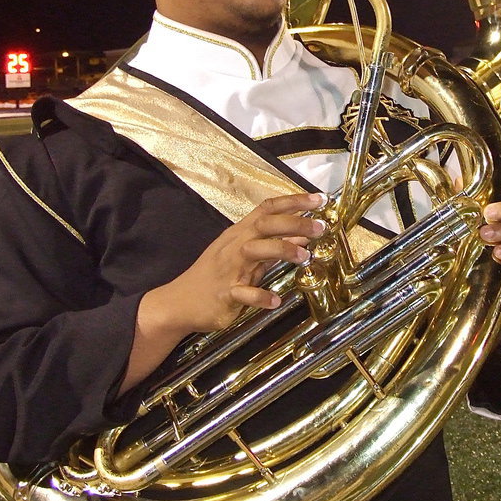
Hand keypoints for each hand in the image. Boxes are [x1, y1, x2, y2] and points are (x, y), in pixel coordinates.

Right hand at [121, 192, 325, 392]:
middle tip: (320, 227)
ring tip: (306, 257)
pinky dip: (260, 296)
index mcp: (240, 233)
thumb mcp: (246, 257)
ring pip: (254, 251)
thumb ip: (273, 246)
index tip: (319, 199)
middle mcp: (235, 246)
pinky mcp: (224, 294)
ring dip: (282, 251)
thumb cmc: (215, 275)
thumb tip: (303, 237)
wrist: (180, 302)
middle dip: (294, 223)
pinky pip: (242, 293)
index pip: (267, 209)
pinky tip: (276, 301)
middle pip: (264, 225)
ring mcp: (228, 269)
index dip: (293, 202)